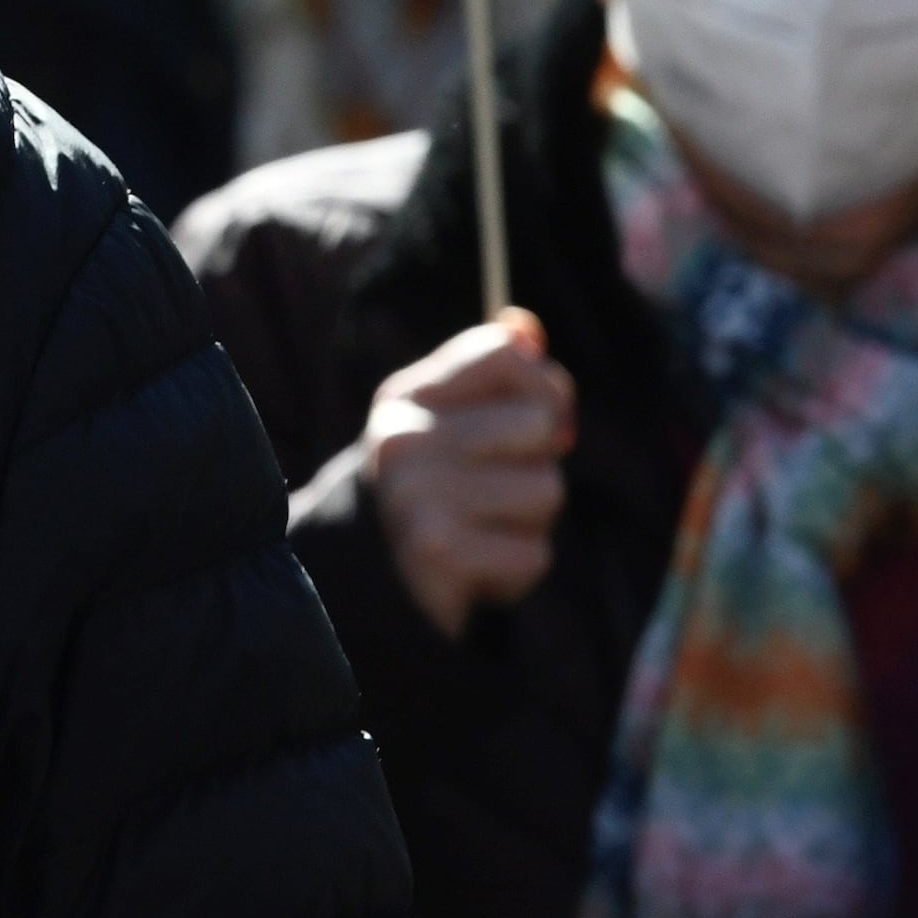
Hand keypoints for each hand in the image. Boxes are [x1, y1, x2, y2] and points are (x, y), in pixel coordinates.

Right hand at [361, 309, 575, 638]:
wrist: (370, 590)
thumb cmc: (430, 497)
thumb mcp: (451, 427)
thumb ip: (491, 376)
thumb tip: (526, 327)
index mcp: (406, 397)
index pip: (506, 353)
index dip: (546, 387)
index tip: (543, 422)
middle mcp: (402, 436)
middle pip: (540, 424)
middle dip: (539, 465)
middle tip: (495, 491)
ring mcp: (415, 493)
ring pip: (547, 490)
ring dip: (530, 523)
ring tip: (481, 533)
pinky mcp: (438, 550)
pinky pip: (534, 553)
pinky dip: (516, 571)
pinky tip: (476, 571)